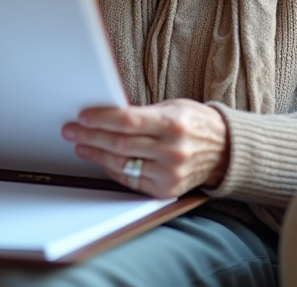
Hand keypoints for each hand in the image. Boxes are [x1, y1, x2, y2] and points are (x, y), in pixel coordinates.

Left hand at [62, 99, 228, 197]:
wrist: (225, 150)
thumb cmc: (195, 123)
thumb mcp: (173, 107)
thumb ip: (143, 113)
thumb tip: (106, 114)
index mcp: (173, 123)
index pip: (128, 121)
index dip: (101, 119)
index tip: (83, 117)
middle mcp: (172, 150)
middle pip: (120, 144)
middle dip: (90, 136)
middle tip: (72, 131)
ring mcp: (170, 172)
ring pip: (122, 163)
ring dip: (96, 154)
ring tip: (81, 145)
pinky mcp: (166, 189)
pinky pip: (131, 180)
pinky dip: (112, 169)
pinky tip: (101, 159)